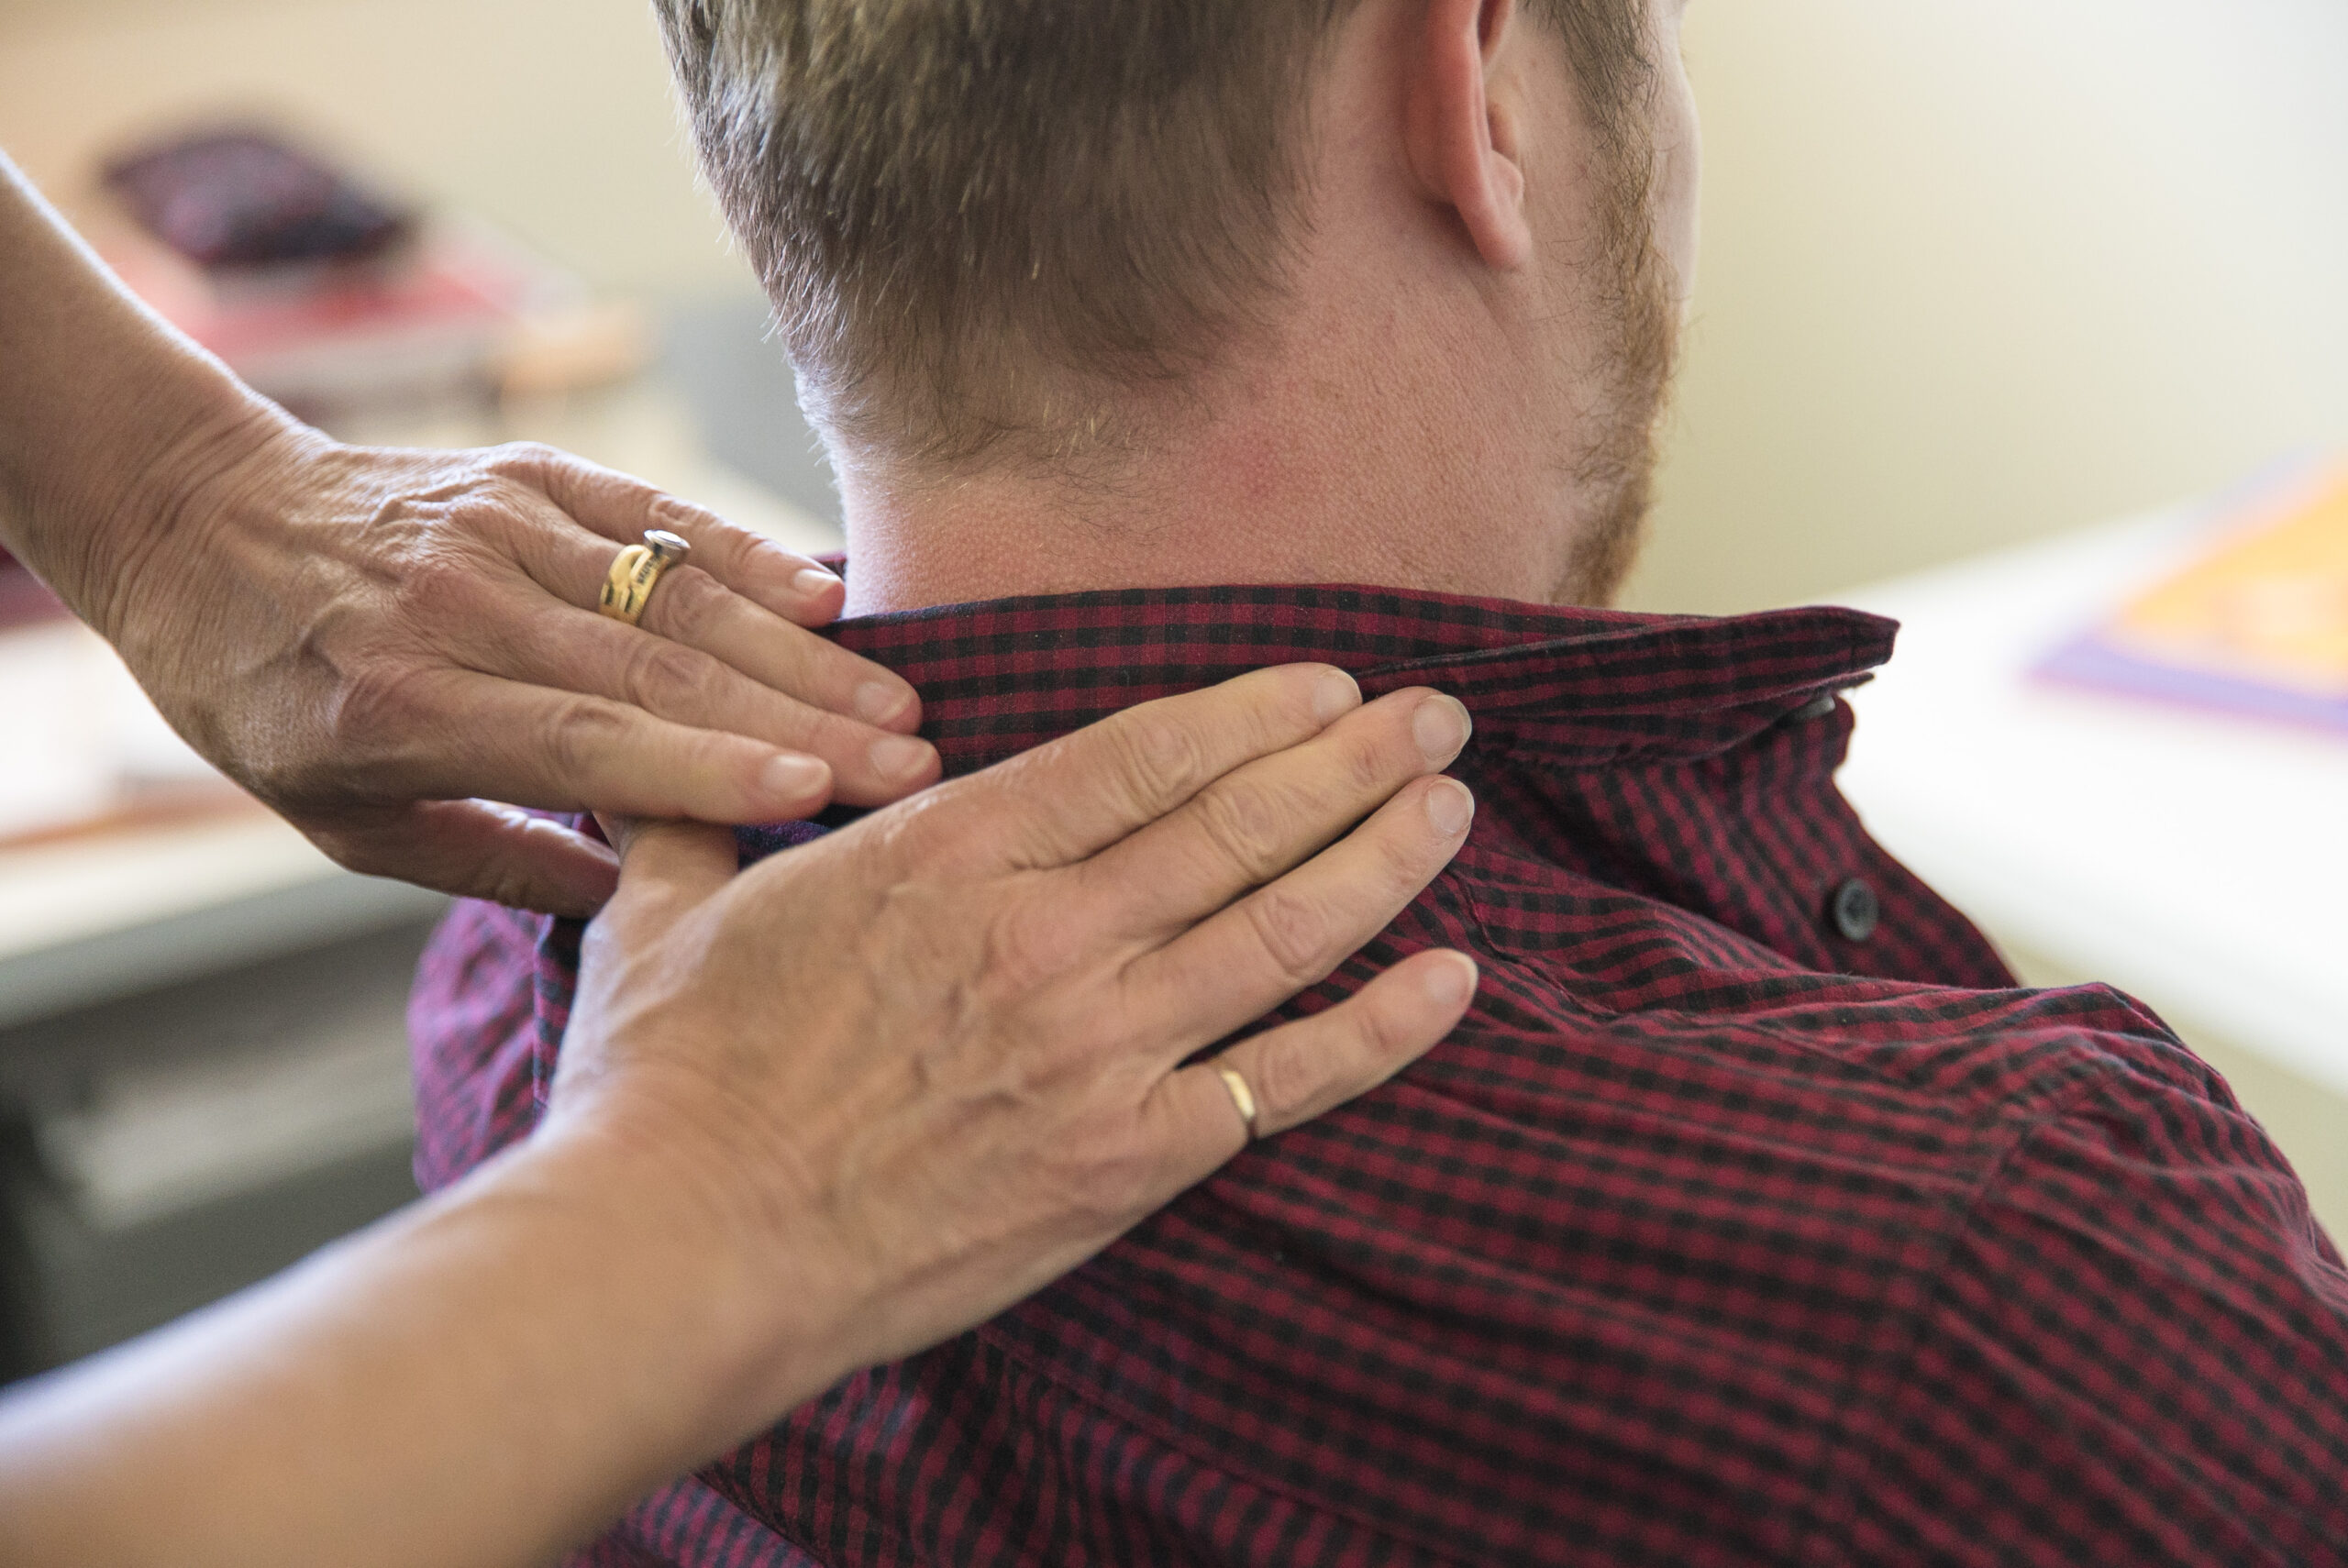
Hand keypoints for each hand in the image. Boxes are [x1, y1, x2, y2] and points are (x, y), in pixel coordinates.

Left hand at [101, 411, 939, 915]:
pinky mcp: (526, 473)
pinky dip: (743, 551)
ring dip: (798, 650)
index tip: (817, 797)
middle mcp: (456, 607)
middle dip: (798, 718)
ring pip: (673, 592)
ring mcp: (496, 527)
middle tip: (910, 764)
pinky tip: (822, 593)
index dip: (707, 766)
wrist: (196, 519)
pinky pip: (652, 515)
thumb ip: (486, 859)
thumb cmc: (268, 693)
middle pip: (657, 667)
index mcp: (400, 705)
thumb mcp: (336, 816)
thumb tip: (633, 895)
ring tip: (898, 699)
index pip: (585, 740)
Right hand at [552, 663, 1480, 1406]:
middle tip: (1436, 718)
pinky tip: (1452, 983)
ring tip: (1452, 808)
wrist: (683, 1248)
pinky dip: (1380, 1031)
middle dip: (1353, 762)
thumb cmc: (668, 1080)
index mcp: (948, 852)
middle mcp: (1046, 933)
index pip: (1142, 754)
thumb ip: (709, 808)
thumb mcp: (671, 902)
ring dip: (1382, 860)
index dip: (1254, 712)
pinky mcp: (1126, 1158)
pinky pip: (1283, 1083)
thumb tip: (716, 750)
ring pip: (1282, 931)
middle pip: (1238, 824)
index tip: (1328, 685)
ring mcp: (1098, 1047)